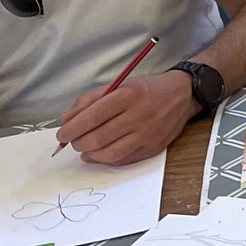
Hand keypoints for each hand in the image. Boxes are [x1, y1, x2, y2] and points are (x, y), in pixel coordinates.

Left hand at [54, 70, 191, 165]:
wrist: (182, 94)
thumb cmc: (147, 89)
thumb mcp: (118, 85)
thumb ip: (90, 101)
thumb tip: (67, 121)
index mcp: (128, 95)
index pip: (93, 116)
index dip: (73, 128)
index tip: (62, 134)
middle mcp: (139, 115)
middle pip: (99, 137)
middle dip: (79, 142)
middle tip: (73, 141)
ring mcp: (148, 134)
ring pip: (110, 153)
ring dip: (91, 154)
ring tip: (84, 149)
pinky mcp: (154, 147)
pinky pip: (124, 159)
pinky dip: (107, 159)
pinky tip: (99, 155)